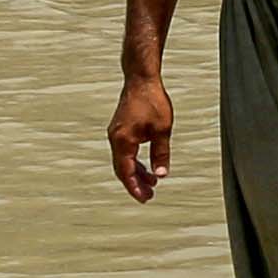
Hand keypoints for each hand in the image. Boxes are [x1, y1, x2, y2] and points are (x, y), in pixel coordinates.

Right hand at [109, 72, 174, 201]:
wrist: (141, 79)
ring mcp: (116, 133)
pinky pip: (125, 151)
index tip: (145, 198)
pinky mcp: (120, 128)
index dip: (135, 187)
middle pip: (122, 169)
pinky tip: (146, 164)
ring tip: (152, 181)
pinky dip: (134, 160)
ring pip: (123, 160)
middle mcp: (115, 139)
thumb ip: (161, 153)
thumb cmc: (152, 101)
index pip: (126, 172)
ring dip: (136, 172)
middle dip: (135, 183)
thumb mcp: (162, 130)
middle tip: (149, 194)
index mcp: (123, 142)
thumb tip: (162, 174)